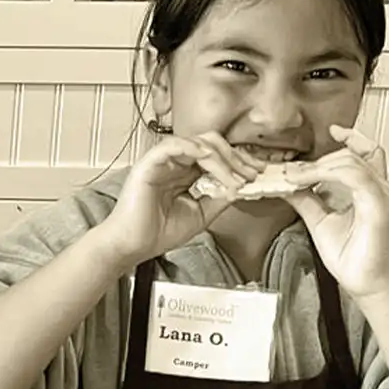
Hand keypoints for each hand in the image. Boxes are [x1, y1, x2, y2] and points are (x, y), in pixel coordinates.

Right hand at [93, 133, 257, 266]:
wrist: (132, 246)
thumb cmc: (156, 233)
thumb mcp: (200, 215)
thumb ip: (218, 199)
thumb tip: (241, 188)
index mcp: (183, 173)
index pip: (215, 156)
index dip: (238, 162)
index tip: (256, 173)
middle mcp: (173, 164)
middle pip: (210, 144)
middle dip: (235, 156)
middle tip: (251, 172)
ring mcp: (161, 162)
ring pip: (197, 142)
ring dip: (221, 157)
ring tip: (234, 175)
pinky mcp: (149, 164)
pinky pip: (173, 145)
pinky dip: (194, 149)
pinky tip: (209, 160)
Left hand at [284, 124, 388, 299]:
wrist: (369, 284)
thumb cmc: (354, 258)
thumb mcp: (321, 222)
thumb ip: (308, 200)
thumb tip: (286, 186)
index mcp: (371, 190)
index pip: (366, 153)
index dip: (351, 138)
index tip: (331, 131)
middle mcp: (381, 188)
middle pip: (351, 154)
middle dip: (318, 158)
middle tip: (289, 170)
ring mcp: (382, 194)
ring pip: (350, 161)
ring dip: (316, 166)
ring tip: (292, 177)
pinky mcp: (378, 203)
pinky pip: (353, 175)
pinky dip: (326, 174)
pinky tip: (306, 181)